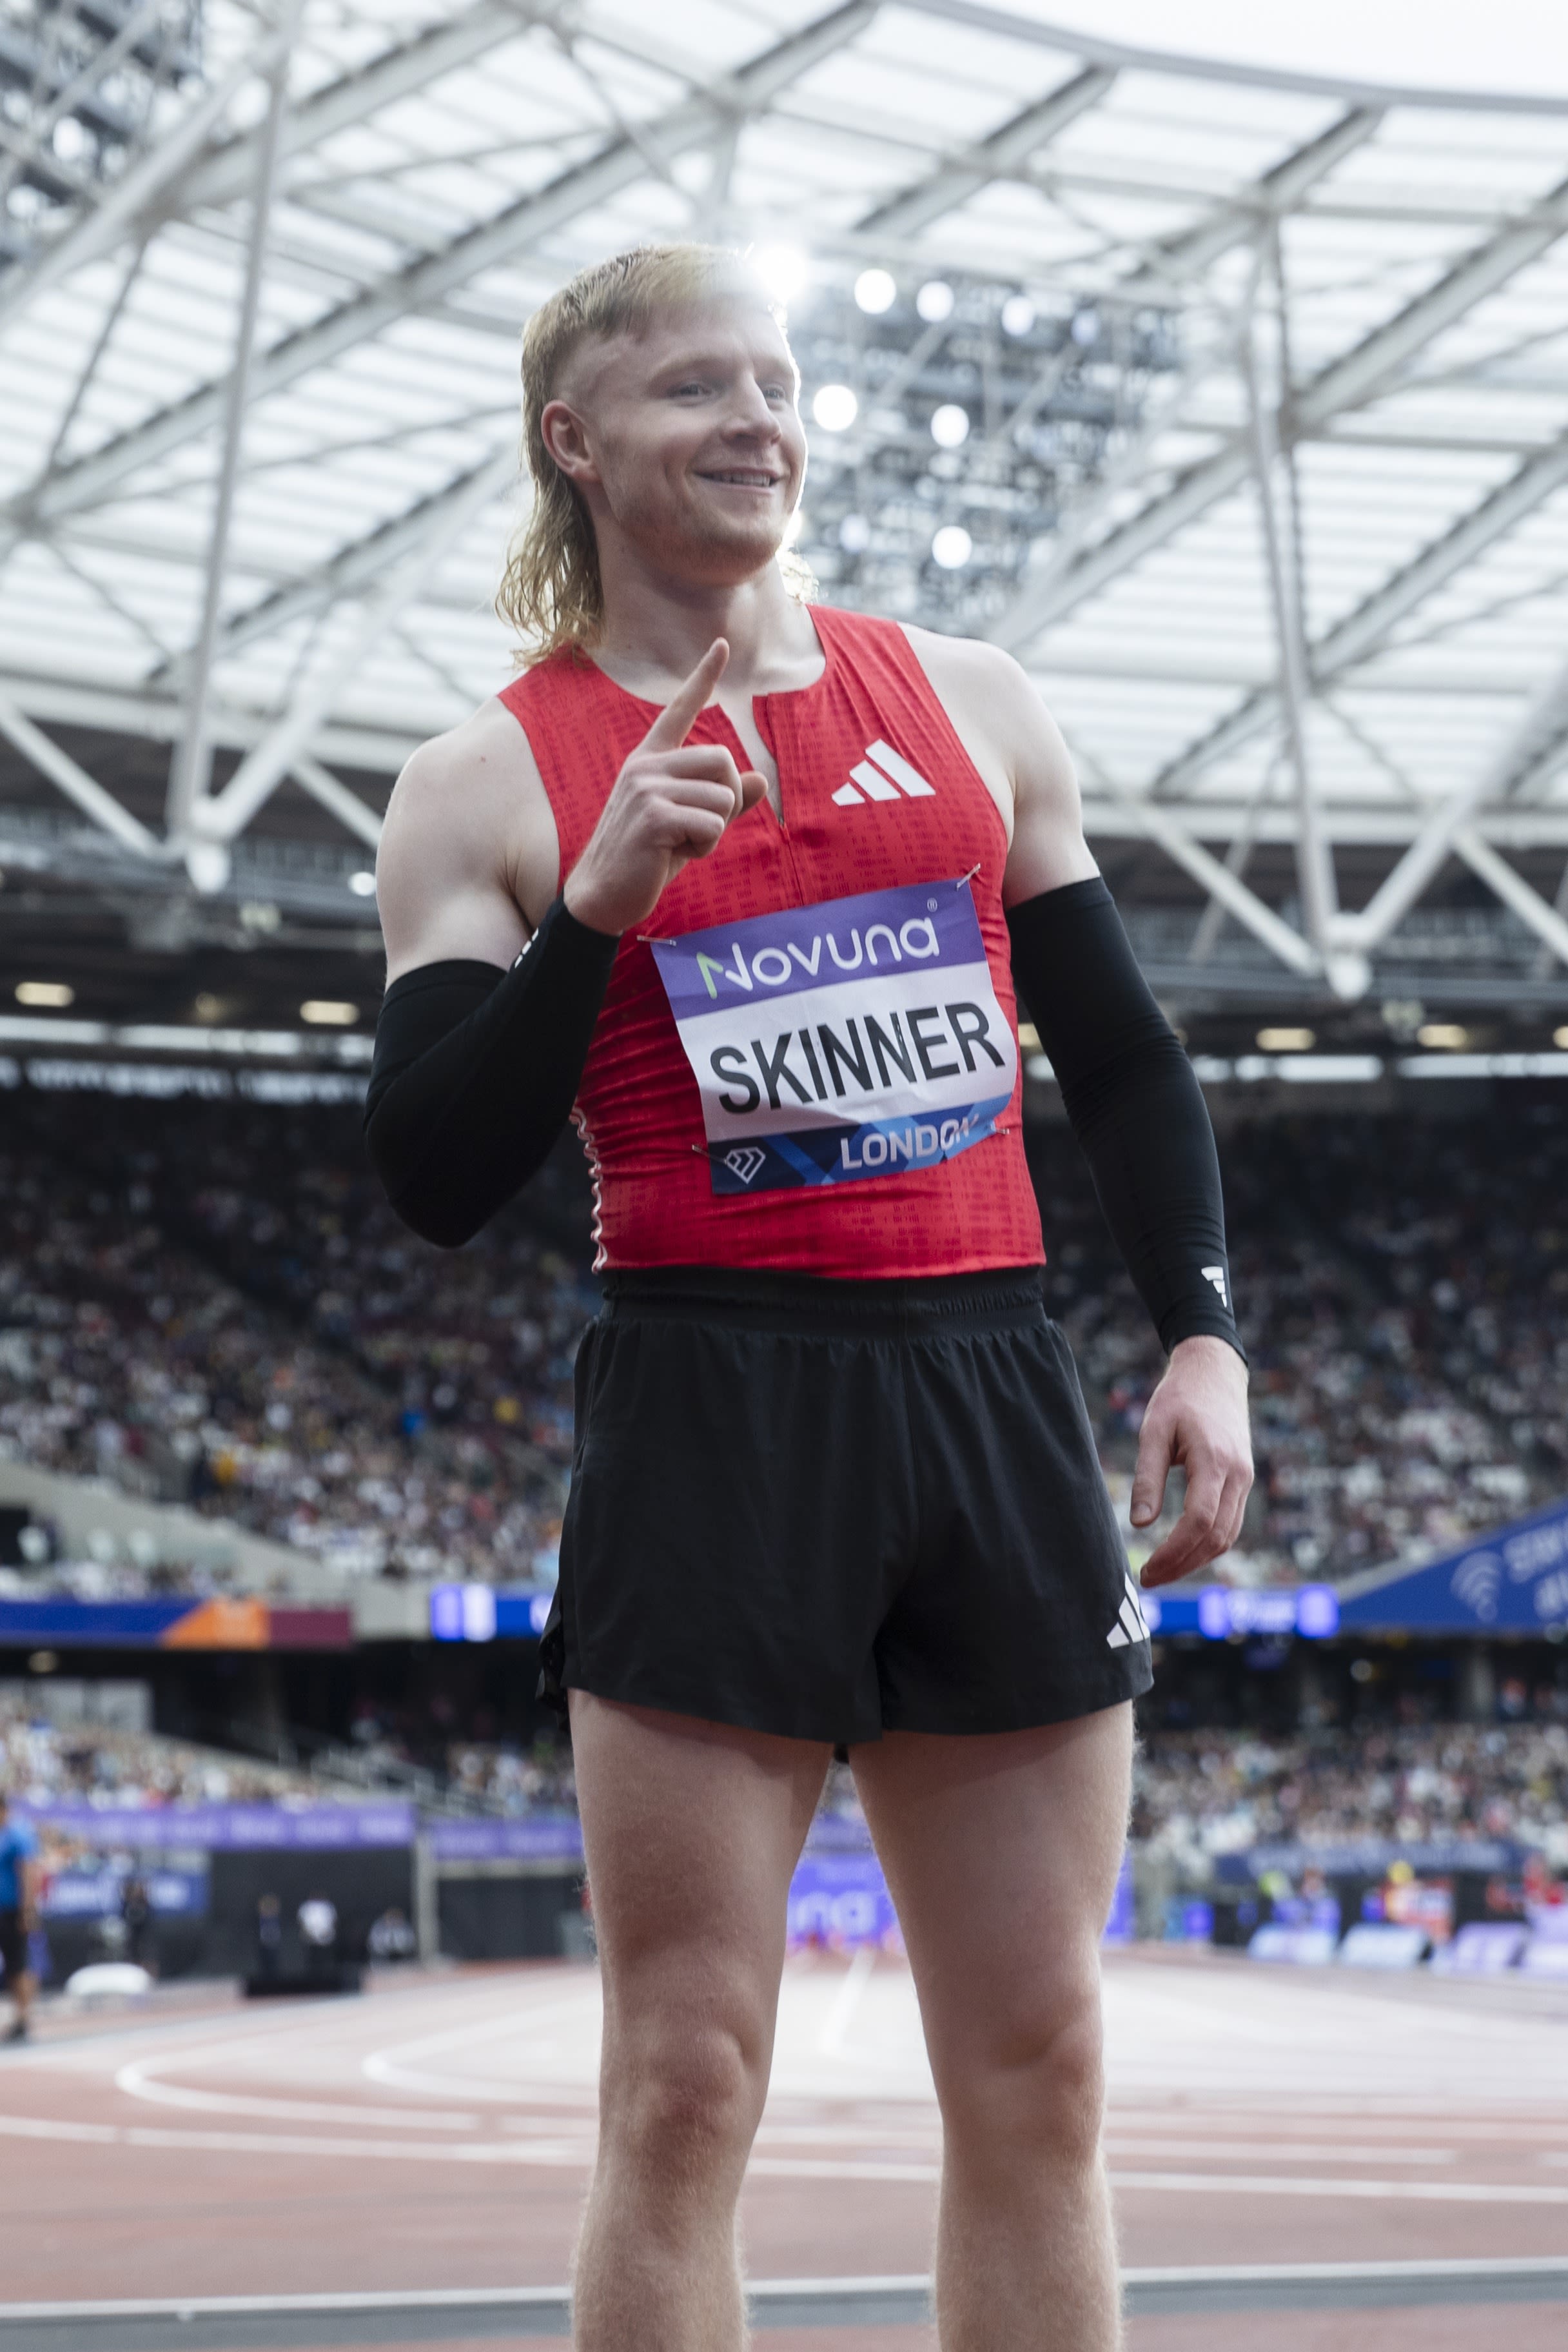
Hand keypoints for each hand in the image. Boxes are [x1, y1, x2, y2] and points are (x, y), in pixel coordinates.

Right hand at [563, 639, 767, 935]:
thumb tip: (759, 781)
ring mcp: (647, 788)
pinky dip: (705, 848)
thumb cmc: (646, 860)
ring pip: (723, 797)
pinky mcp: (654, 817)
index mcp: (651, 760)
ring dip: (715, 831)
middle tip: (699, 828)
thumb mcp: (689, 826)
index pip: (681, 709)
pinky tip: (674, 855)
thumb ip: (723, 803)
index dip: (704, 676)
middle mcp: (647, 766)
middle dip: (727, 800)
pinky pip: (713, 825)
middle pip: (724, 761)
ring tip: (681, 844)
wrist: (603, 895)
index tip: (723, 644)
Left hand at [1131, 1335, 1252, 1588]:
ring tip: (1162, 1571)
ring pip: (1228, 1535)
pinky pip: (1231, 1523)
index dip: (1174, 1552)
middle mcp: (1238, 1475)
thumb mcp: (1154, 1431)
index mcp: (1215, 1461)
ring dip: (1196, 1559)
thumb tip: (1139, 1524)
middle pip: (1217, 1537)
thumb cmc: (1179, 1398)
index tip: (1146, 1569)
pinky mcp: (1243, 1480)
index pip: (1199, 1522)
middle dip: (1183, 1564)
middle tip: (1148, 1579)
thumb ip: (1147, 1477)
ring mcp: (1245, 1479)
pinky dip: (1209, 1544)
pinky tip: (1183, 1552)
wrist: (1214, 1373)